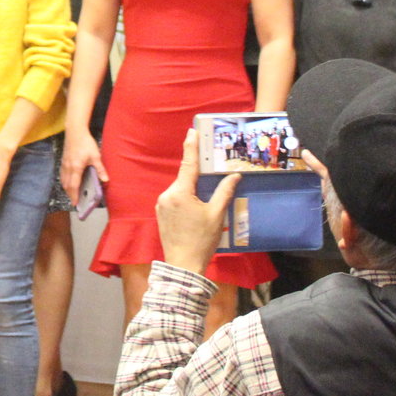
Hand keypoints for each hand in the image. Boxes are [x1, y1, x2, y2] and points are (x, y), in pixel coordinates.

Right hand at [62, 128, 106, 203]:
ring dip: (67, 189)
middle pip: (67, 185)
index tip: (76, 203)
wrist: (75, 131)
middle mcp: (68, 167)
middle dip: (70, 194)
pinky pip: (62, 175)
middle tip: (76, 202)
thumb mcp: (95, 156)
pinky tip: (69, 182)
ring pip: (63, 180)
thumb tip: (106, 180)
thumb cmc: (85, 142)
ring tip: (73, 194)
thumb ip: (100, 169)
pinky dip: (65, 181)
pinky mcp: (63, 161)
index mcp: (76, 167)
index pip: (74, 185)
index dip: (74, 196)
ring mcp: (64, 164)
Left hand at [156, 129, 239, 275]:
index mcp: (180, 192)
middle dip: (198, 175)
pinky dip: (187, 198)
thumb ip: (224, 192)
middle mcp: (167, 194)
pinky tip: (197, 208)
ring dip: (193, 189)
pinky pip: (175, 198)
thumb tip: (234, 176)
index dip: (191, 146)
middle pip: (185, 178)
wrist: (183, 264)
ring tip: (207, 199)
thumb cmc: (202, 240)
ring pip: (181, 189)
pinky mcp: (161, 212)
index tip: (192, 131)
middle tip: (212, 169)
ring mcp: (161, 204)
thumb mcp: (217, 215)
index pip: (188, 164)